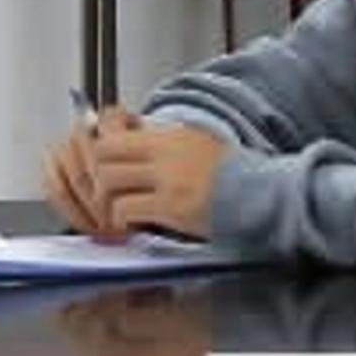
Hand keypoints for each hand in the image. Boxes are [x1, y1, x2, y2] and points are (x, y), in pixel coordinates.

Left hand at [45, 115, 222, 243]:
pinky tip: (130, 225)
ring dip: (105, 200)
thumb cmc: (231, 177)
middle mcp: (165, 152)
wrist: (260, 196)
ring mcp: (167, 179)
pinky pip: (125, 209)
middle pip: (103, 152)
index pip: (114, 130)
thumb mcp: (196, 145)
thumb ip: (162, 146)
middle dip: (95, 173)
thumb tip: (128, 146)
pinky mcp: (171, 207)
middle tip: (101, 191)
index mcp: (169, 135)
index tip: (99, 163)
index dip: (98, 147)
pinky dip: (121, 220)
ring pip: (108, 180)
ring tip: (114, 212)